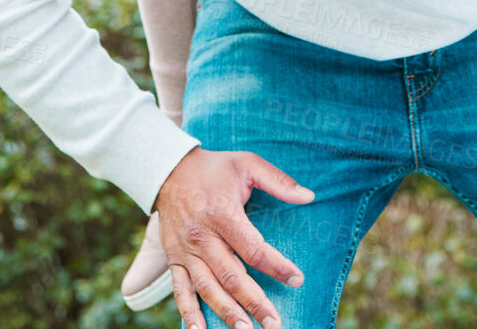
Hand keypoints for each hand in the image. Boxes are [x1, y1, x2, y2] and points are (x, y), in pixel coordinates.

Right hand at [154, 146, 314, 328]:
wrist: (168, 169)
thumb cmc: (213, 167)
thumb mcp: (247, 163)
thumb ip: (278, 181)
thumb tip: (309, 196)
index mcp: (223, 215)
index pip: (253, 249)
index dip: (277, 266)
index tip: (297, 279)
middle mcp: (203, 237)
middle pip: (232, 276)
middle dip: (255, 302)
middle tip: (275, 323)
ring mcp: (186, 251)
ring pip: (208, 288)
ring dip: (227, 313)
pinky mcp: (174, 259)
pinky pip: (180, 290)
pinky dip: (189, 313)